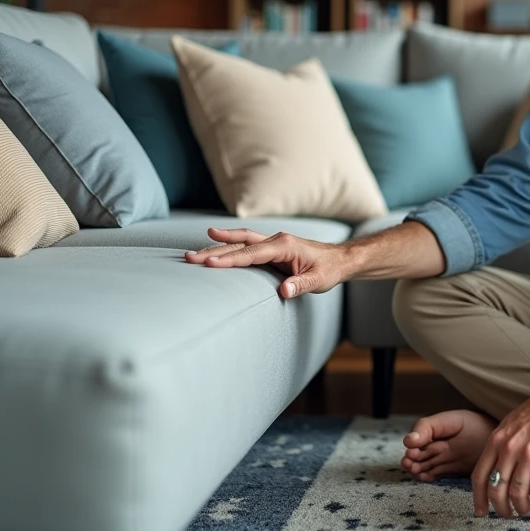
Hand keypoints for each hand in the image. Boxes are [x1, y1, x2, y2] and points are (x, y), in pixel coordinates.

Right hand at [183, 228, 348, 298]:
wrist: (339, 259)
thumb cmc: (329, 270)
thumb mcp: (318, 281)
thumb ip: (301, 285)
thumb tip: (284, 290)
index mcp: (285, 246)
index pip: (252, 253)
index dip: (231, 259)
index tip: (210, 263)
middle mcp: (276, 240)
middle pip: (240, 244)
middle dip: (214, 250)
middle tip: (190, 257)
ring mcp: (272, 242)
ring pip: (240, 242)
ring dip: (217, 247)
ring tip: (192, 253)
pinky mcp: (270, 248)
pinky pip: (245, 245)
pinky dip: (228, 246)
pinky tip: (213, 249)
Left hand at [471, 373, 529, 518]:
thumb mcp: (514, 422)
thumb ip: (504, 444)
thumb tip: (501, 470)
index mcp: (498, 438)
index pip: (479, 475)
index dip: (478, 498)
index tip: (481, 511)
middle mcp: (510, 447)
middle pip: (496, 489)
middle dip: (501, 508)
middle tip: (508, 515)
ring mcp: (529, 453)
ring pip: (518, 493)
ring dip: (522, 508)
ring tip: (527, 510)